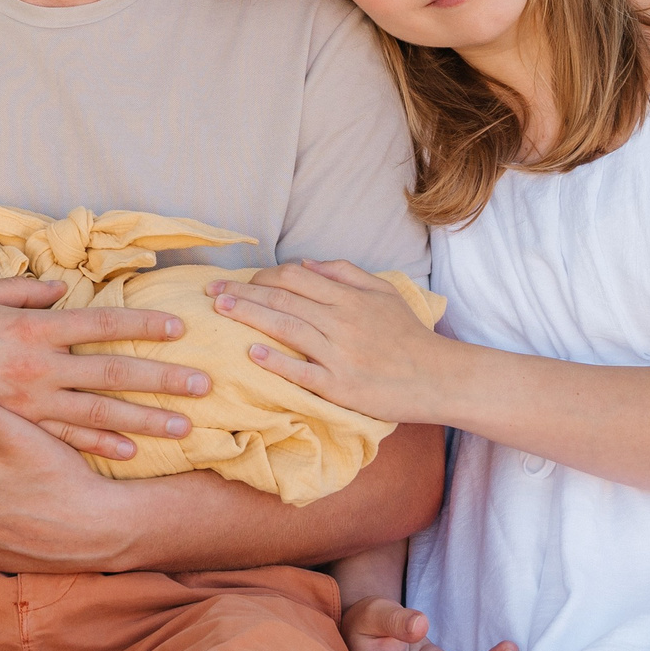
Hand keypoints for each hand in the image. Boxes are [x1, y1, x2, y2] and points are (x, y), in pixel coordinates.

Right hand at [0, 278, 210, 459]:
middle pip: (115, 373)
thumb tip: (61, 288)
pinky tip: (130, 452)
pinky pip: (66, 442)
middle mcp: (40, 365)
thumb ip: (23, 289)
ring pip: (101, 414)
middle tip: (205, 384)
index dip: (143, 324)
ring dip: (145, 420)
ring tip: (184, 426)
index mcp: (33, 325)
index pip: (102, 323)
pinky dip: (100, 448)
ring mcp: (30, 404)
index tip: (179, 326)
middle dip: (163, 378)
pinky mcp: (15, 431)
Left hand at [206, 260, 446, 424]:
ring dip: (250, 316)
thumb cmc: (408, 335)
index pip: (295, 278)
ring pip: (287, 328)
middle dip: (242, 293)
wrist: (438, 376)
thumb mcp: (383, 292)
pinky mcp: (341, 386)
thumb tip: (306, 264)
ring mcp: (340, 354)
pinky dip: (277, 362)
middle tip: (211, 293)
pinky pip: (303, 372)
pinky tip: (253, 354)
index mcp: (349, 298)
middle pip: (283, 299)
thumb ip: (345, 274)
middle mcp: (342, 321)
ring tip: (221, 311)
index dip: (260, 276)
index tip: (235, 280)